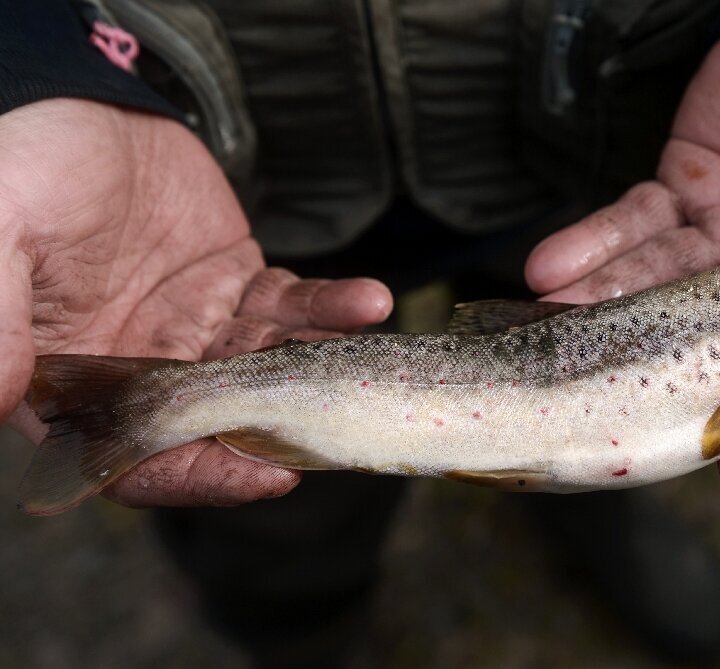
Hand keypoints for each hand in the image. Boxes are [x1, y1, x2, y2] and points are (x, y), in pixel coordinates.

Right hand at [0, 99, 391, 507]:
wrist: (77, 104)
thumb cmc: (21, 169)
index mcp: (75, 379)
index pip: (139, 456)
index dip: (200, 477)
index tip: (266, 477)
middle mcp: (143, 366)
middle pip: (220, 423)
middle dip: (283, 426)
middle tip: (341, 422)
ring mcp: (197, 327)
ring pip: (269, 365)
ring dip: (321, 364)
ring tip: (365, 351)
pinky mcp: (238, 285)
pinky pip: (291, 306)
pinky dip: (330, 309)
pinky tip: (368, 303)